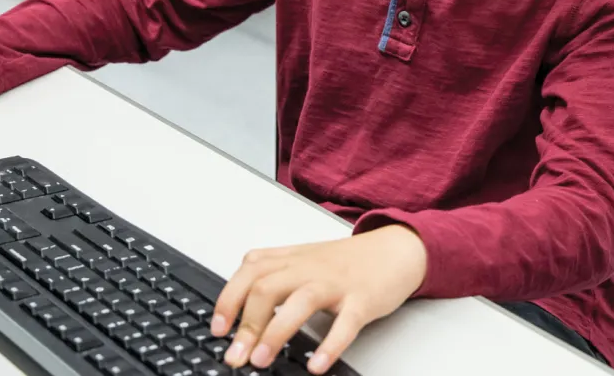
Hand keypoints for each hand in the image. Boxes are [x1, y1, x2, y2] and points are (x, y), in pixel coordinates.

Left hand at [211, 226, 428, 373]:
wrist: (395, 250)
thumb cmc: (347, 261)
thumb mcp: (304, 258)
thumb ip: (272, 272)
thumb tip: (236, 303)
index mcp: (292, 259)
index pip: (250, 271)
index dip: (229, 299)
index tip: (218, 329)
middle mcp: (310, 268)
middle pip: (268, 287)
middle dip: (246, 325)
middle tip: (236, 357)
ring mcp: (337, 283)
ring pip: (301, 301)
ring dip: (276, 332)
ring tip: (261, 361)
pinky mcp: (363, 300)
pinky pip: (346, 322)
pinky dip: (330, 344)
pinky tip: (317, 364)